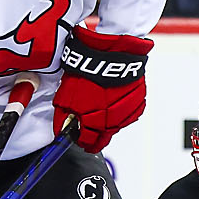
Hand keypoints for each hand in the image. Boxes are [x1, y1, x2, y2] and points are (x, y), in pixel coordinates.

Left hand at [53, 24, 152, 151]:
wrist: (110, 54)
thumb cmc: (88, 72)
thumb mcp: (65, 97)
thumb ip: (63, 117)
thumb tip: (60, 129)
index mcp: (95, 124)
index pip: (88, 143)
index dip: (82, 141)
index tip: (79, 138)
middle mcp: (113, 123)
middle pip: (104, 138)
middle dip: (95, 135)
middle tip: (88, 127)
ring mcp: (127, 113)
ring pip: (116, 125)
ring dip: (108, 121)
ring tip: (101, 106)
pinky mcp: (138, 102)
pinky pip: (128, 112)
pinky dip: (120, 109)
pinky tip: (113, 98)